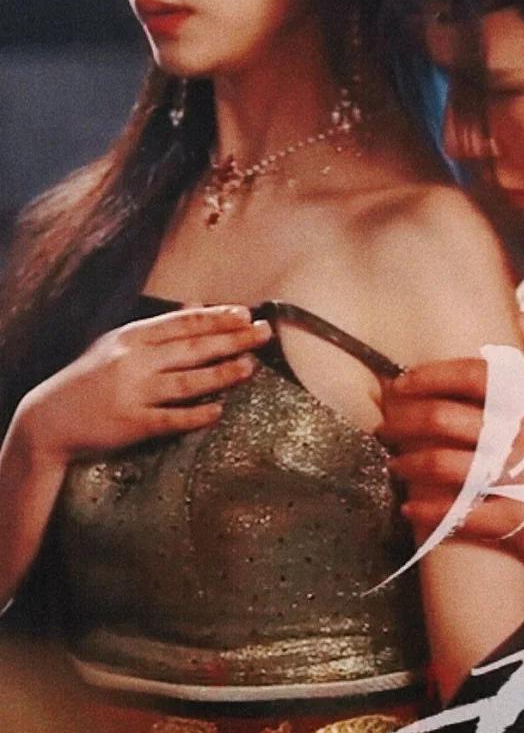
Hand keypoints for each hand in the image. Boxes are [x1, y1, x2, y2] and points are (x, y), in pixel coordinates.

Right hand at [17, 305, 272, 464]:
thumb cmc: (90, 378)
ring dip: (223, 374)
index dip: (217, 318)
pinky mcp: (132, 425)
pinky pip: (172, 418)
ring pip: (187, 381)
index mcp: (131, 337)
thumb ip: (159, 328)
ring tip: (250, 367)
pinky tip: (219, 410)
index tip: (245, 314)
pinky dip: (197, 414)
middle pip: (192, 348)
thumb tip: (197, 307)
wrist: (50, 418)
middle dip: (233, 339)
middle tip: (264, 333)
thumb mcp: (119, 345)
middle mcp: (134, 361)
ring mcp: (133, 393)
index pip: (183, 323)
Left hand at [379, 319, 523, 571]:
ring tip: (394, 466)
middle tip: (386, 428)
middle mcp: (522, 437)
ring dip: (409, 465)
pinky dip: (428, 512)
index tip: (401, 384)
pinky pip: (460, 516)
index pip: (472, 375)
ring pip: (444, 466)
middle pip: (445, 419)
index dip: (430, 376)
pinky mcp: (517, 522)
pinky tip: (410, 509)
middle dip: (404, 422)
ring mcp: (518, 480)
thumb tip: (517, 316)